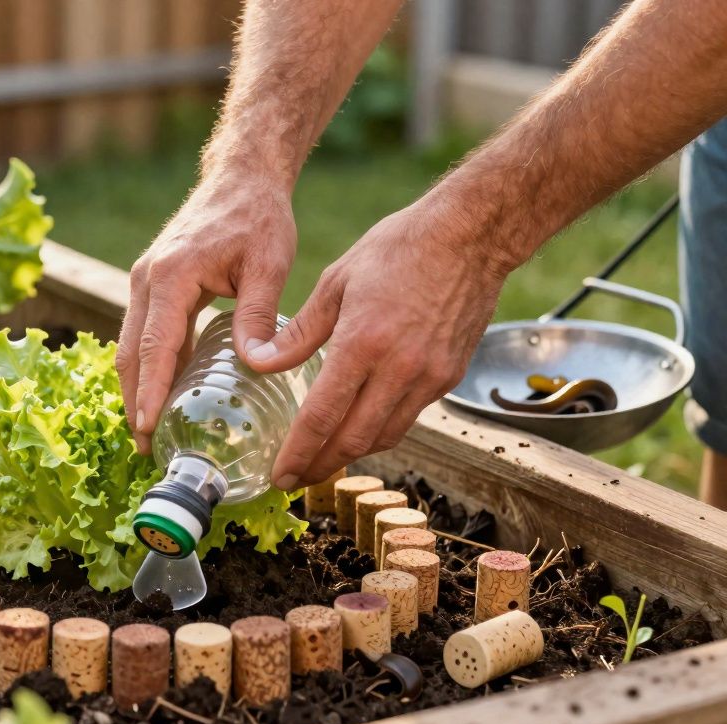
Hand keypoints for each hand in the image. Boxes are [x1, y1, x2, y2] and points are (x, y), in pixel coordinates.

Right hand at [117, 166, 295, 455]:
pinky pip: (143, 333)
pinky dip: (147, 366)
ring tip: (148, 432)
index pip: (155, 345)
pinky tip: (162, 394)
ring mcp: (145, 281)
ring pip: (131, 345)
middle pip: (131, 352)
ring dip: (136, 387)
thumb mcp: (268, 265)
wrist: (240, 177)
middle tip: (145, 447)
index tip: (148, 429)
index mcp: (172, 276)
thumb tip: (255, 365)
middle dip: (134, 401)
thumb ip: (259, 315)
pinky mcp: (152, 284)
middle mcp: (147, 279)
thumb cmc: (257, 217)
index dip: (150, 392)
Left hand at [245, 199, 512, 487]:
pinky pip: (408, 417)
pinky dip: (379, 431)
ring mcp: (428, 376)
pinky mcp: (448, 376)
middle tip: (295, 481)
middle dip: (320, 467)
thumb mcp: (335, 282)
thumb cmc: (398, 249)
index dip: (298, 454)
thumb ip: (297, 333)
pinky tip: (359, 428)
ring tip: (322, 461)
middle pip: (353, 441)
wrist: (471, 236)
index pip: (322, 417)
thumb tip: (258, 363)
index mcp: (362, 344)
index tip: (278, 477)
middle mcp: (399, 369)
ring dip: (351, 455)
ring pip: (384, 437)